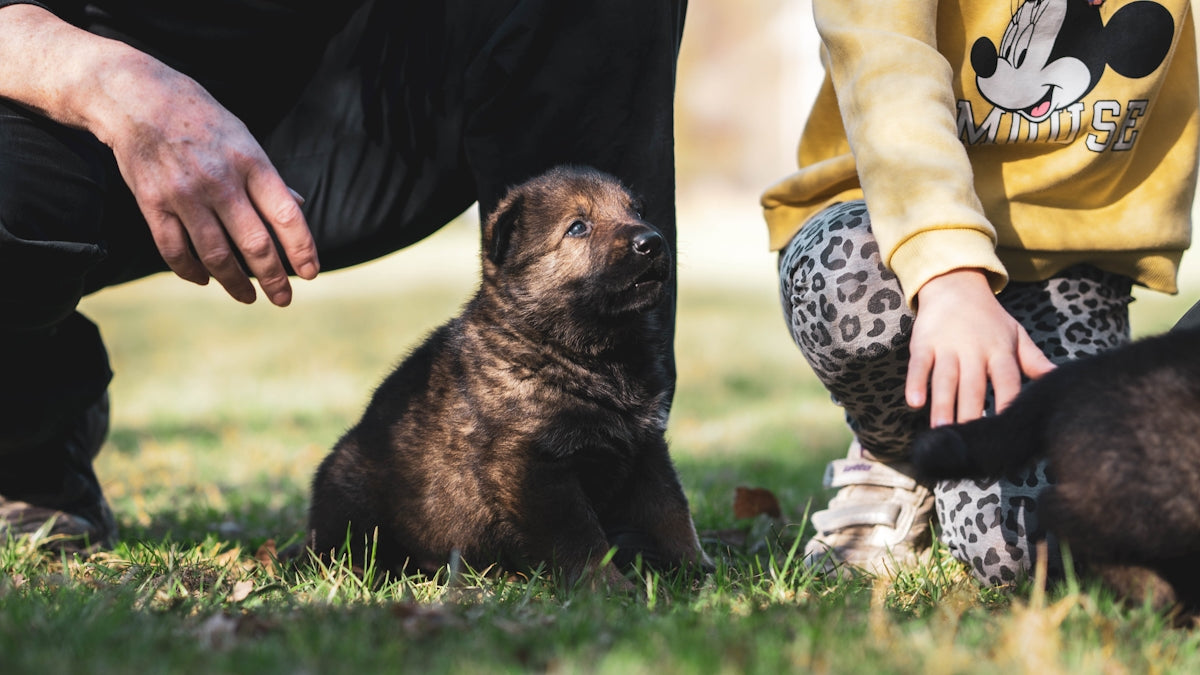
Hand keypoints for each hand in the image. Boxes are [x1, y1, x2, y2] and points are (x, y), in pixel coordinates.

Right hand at [94, 56, 317, 305]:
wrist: (137, 98)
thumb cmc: (201, 120)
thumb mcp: (245, 139)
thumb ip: (269, 178)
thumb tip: (298, 209)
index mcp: (251, 163)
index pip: (286, 216)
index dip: (302, 249)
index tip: (311, 273)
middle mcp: (220, 181)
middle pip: (254, 244)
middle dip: (274, 278)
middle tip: (284, 299)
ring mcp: (184, 194)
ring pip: (216, 255)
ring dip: (235, 284)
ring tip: (248, 298)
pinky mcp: (152, 203)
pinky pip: (174, 250)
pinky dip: (191, 272)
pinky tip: (204, 280)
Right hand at [905, 269, 1054, 425]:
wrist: (956, 283)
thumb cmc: (990, 318)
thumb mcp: (1016, 336)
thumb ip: (1035, 362)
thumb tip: (1060, 380)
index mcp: (1000, 350)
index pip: (1007, 380)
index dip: (1008, 401)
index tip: (1007, 426)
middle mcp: (974, 350)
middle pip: (974, 385)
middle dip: (971, 411)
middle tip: (969, 438)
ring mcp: (948, 347)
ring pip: (945, 379)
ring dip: (943, 404)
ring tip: (942, 429)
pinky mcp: (924, 343)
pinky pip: (919, 365)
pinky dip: (916, 383)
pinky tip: (914, 402)